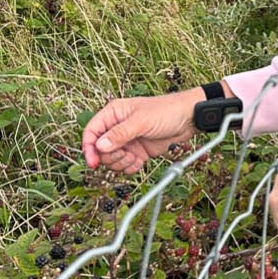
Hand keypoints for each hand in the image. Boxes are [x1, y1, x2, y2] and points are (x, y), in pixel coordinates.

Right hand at [80, 88, 206, 175]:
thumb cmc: (167, 110)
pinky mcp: (137, 152)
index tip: (93, 162)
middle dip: (111, 157)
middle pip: (100, 150)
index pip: (91, 132)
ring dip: (121, 163)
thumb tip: (99, 146)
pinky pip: (126, 166)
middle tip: (125, 154)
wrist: (188, 119)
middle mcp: (117, 128)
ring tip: (135, 156)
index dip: (89, 148)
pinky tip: (141, 160)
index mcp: (113, 114)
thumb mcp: (141, 121)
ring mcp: (127, 141)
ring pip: (112, 160)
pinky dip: (131, 167)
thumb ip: (119, 134)